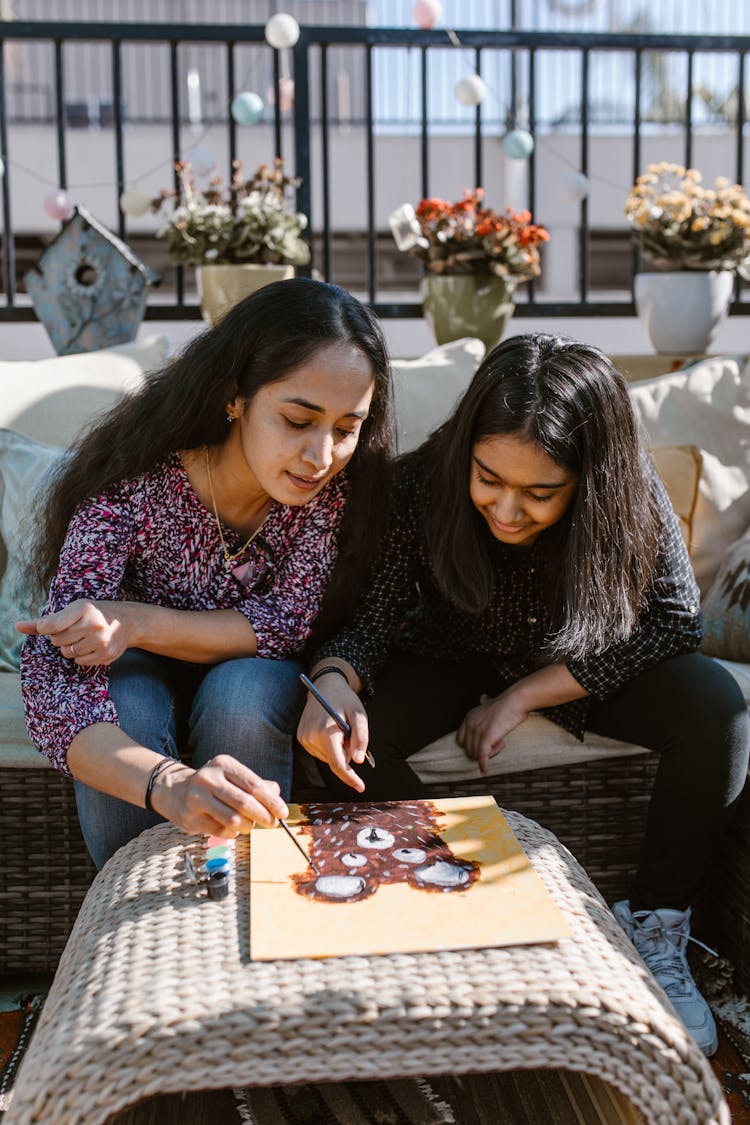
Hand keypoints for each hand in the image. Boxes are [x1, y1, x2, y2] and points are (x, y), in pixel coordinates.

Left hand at [16, 599, 140, 665]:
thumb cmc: (95, 614)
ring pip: (67, 653)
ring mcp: (100, 641)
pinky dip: (81, 656)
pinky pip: (79, 662)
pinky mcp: (105, 655)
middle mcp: (93, 625)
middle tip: (75, 630)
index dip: (45, 629)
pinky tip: (91, 646)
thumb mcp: (73, 609)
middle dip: (61, 638)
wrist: (128, 622)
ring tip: (84, 638)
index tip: (51, 626)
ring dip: (71, 648)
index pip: (50, 625)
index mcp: (83, 609)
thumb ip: (45, 620)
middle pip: (57, 641)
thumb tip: (18, 626)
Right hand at [152, 754, 288, 836]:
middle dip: (264, 816)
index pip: (254, 784)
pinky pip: (221, 831)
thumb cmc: (213, 785)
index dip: (272, 801)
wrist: (175, 791)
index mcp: (223, 764)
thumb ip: (256, 784)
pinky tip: (232, 828)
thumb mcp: (233, 777)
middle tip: (272, 824)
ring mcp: (197, 798)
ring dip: (248, 827)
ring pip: (233, 820)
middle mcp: (208, 778)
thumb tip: (276, 794)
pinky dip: (232, 833)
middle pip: (245, 803)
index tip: (283, 813)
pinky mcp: (190, 817)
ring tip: (250, 826)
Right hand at [297, 675, 368, 791]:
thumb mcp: (359, 715)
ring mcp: (303, 739)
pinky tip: (329, 730)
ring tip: (338, 728)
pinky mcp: (301, 738)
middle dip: (346, 752)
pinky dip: (329, 746)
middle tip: (349, 732)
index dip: (350, 778)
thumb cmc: (345, 700)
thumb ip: (361, 738)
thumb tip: (357, 761)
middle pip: (335, 761)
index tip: (361, 787)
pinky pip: (321, 752)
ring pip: (328, 758)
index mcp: (326, 732)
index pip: (338, 764)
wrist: (324, 686)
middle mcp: (311, 737)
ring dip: (337, 749)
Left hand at [457, 686, 530, 775]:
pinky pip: (482, 756)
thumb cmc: (506, 704)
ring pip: (476, 754)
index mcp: (468, 718)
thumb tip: (482, 698)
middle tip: (497, 744)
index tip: (485, 746)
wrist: (516, 701)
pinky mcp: (486, 737)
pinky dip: (483, 765)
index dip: (472, 746)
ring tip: (501, 743)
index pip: (461, 741)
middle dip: (482, 751)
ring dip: (489, 754)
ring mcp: (477, 730)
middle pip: (468, 750)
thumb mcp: (488, 703)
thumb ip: (483, 703)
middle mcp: (469, 724)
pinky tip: (485, 771)